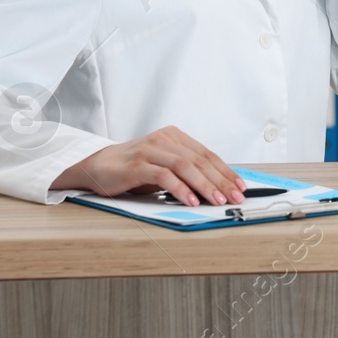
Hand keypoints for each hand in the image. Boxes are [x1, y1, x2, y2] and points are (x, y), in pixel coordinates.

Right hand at [52, 125, 245, 206]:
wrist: (97, 167)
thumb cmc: (134, 169)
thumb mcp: (164, 166)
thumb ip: (187, 172)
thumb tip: (217, 189)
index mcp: (175, 136)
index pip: (207, 155)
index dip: (226, 171)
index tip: (241, 187)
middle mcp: (164, 139)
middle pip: (200, 160)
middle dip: (221, 181)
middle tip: (234, 197)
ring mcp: (150, 150)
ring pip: (185, 166)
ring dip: (205, 186)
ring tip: (217, 201)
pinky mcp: (137, 164)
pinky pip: (164, 176)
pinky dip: (181, 189)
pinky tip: (191, 201)